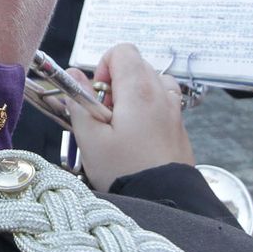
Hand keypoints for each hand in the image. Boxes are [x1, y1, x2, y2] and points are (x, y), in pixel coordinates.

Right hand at [64, 43, 193, 191]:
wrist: (163, 200)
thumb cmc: (125, 172)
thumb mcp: (90, 138)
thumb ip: (79, 101)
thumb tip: (73, 75)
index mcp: (138, 90)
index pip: (122, 51)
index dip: (103, 67)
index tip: (96, 94)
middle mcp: (160, 93)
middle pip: (136, 66)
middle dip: (115, 83)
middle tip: (104, 115)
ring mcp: (174, 109)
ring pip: (151, 83)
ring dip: (133, 95)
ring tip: (121, 125)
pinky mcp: (179, 125)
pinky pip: (162, 103)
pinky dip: (147, 110)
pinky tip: (136, 138)